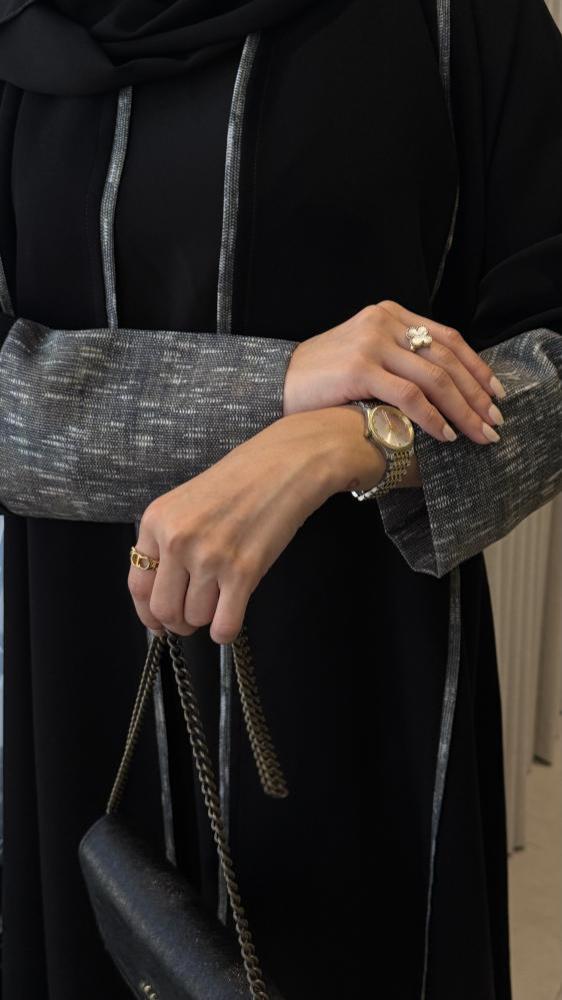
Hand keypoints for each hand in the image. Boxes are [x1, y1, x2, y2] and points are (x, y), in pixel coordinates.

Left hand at [128, 407, 387, 642]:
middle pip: (164, 609)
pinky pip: (225, 625)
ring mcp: (210, 557)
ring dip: (207, 619)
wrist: (285, 464)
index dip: (147, 612)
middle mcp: (177, 540)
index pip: (138, 584)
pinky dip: (225, 631)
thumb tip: (163, 592)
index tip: (159, 622)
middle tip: (192, 618)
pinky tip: (231, 617)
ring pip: (195, 618)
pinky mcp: (243, 572)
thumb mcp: (186, 501)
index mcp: (156, 521)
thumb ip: (168, 541)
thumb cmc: (240, 480)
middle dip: (178, 622)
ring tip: (220, 601)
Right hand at [283, 300, 505, 444]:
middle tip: (495, 420)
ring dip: (463, 410)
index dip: (476, 366)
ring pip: (435, 378)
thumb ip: (399, 357)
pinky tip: (446, 435)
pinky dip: (433, 418)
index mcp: (389, 314)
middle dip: (476, 393)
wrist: (277, 386)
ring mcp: (372, 343)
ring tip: (479, 433)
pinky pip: (410, 395)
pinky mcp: (360, 369)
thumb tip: (443, 384)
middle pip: (447, 358)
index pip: (447, 337)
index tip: (495, 392)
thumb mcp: (364, 354)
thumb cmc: (322, 379)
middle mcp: (384, 322)